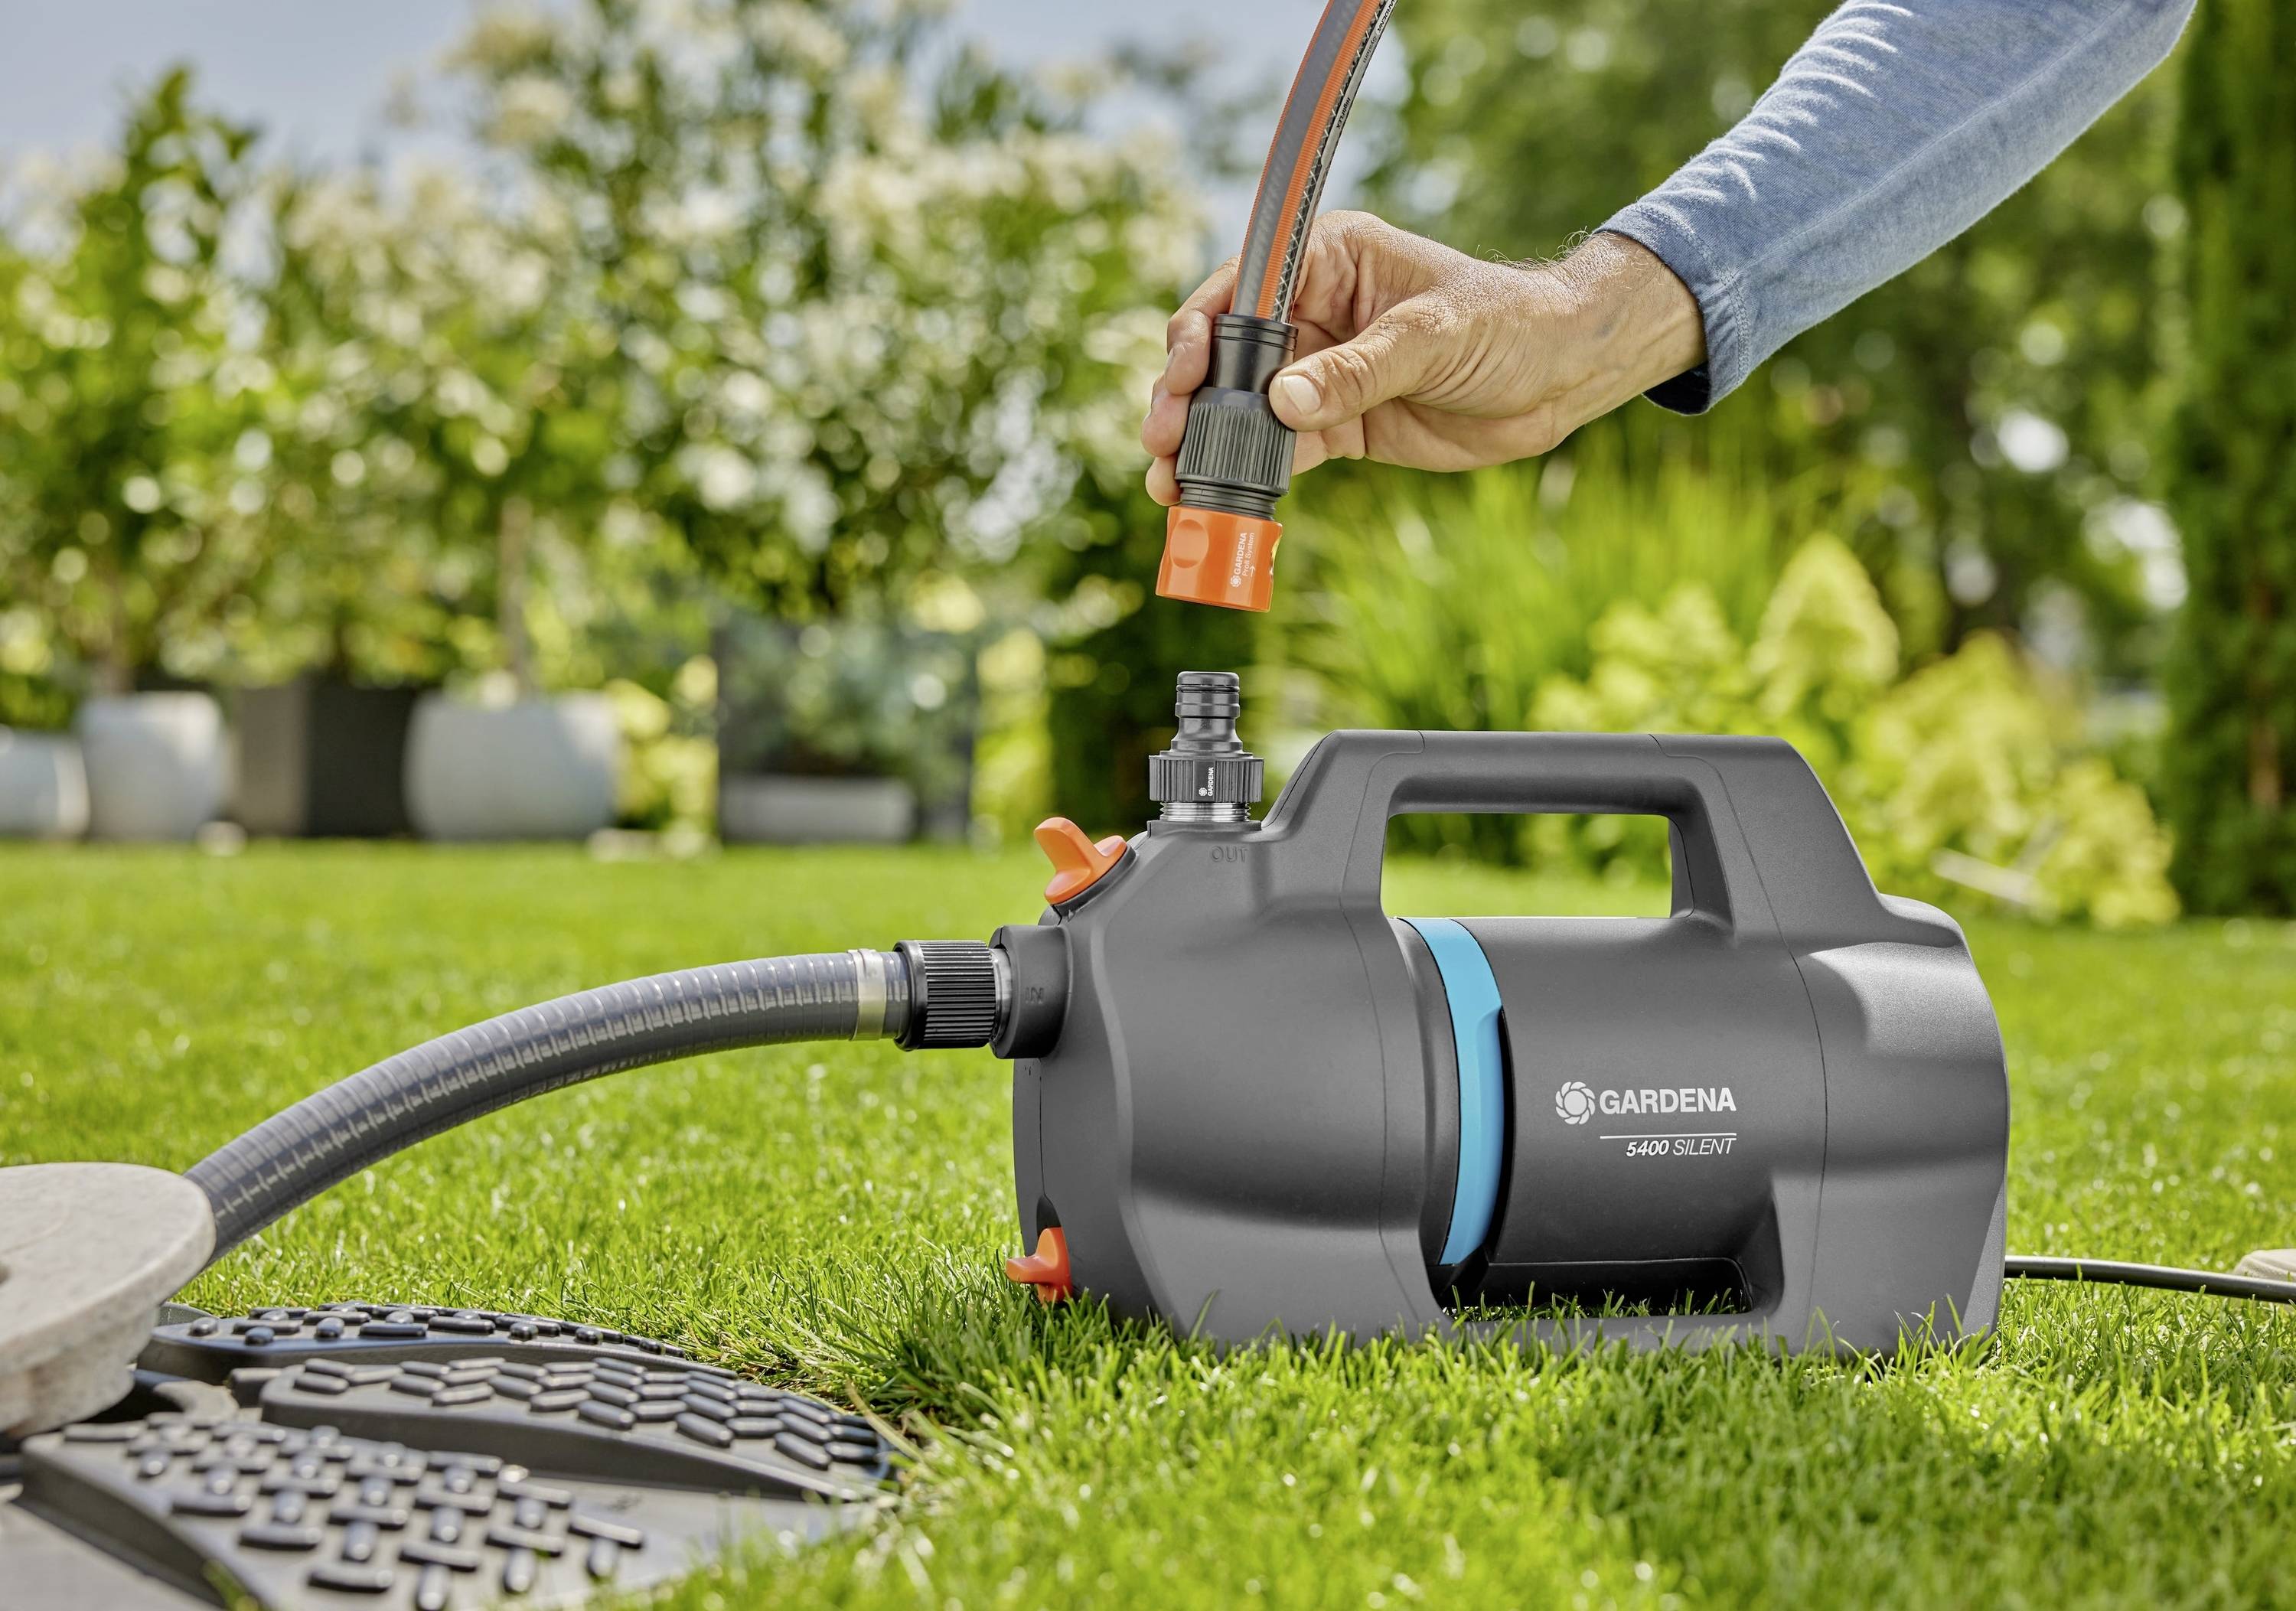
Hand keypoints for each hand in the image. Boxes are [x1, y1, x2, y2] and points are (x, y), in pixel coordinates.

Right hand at [1142, 212, 1704, 503]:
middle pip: (1226, 354)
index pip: (1243, 288)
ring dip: (1206, 445)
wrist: (1562, 376)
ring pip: (1242, 409)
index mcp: (1328, 259)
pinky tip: (1220, 500)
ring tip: (1171, 483)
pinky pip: (1280, 451)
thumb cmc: (1509, 324)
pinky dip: (1250, 476)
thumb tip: (1283, 402)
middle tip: (1162, 442)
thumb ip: (1357, 371)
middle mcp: (1312, 312)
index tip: (1184, 374)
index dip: (1202, 332)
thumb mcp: (1434, 337)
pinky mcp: (1337, 424)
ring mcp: (1320, 370)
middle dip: (1188, 398)